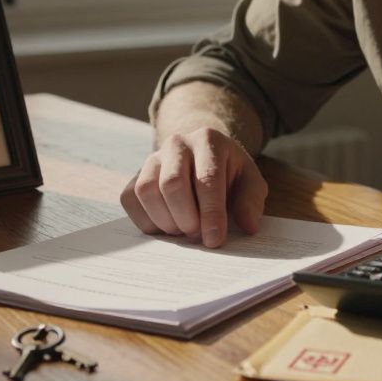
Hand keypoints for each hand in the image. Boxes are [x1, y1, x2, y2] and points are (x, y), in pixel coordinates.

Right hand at [120, 127, 267, 247]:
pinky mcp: (136, 175)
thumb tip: (248, 226)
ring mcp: (152, 158)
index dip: (210, 213)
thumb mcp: (250, 181)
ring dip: (165, 220)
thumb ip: (251, 201)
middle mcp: (177, 143)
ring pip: (147, 191)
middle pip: (172, 183)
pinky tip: (166, 226)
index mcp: (208, 140)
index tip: (214, 240)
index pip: (206, 179)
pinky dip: (146, 220)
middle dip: (185, 218)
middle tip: (197, 235)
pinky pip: (130, 199)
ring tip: (183, 230)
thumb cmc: (228, 173)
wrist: (202, 159)